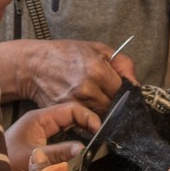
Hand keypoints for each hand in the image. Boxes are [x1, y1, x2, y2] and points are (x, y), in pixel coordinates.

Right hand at [1, 39, 138, 113]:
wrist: (34, 64)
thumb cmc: (65, 54)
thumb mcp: (97, 49)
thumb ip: (121, 63)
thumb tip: (136, 82)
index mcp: (98, 70)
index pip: (124, 92)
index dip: (126, 93)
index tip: (124, 93)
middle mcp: (88, 88)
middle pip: (113, 107)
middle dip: (114, 104)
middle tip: (108, 96)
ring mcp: (75, 103)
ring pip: (100, 116)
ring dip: (101, 111)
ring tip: (95, 100)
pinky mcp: (65, 112)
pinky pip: (84, 121)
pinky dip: (87, 117)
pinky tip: (85, 107)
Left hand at [5, 101, 99, 170]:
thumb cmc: (5, 162)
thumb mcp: (34, 158)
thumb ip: (58, 153)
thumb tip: (83, 149)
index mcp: (40, 118)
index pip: (71, 110)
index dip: (88, 117)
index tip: (99, 131)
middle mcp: (42, 123)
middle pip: (71, 117)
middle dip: (87, 125)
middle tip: (101, 138)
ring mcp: (41, 134)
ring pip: (68, 130)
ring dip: (81, 136)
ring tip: (94, 145)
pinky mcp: (41, 147)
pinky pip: (62, 142)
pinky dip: (72, 146)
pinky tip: (80, 154)